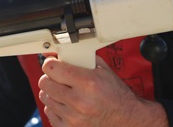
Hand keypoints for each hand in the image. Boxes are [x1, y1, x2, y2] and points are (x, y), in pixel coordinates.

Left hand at [38, 55, 167, 126]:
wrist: (128, 120)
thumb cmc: (116, 95)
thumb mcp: (103, 70)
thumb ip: (81, 58)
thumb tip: (58, 53)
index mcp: (88, 83)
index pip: (51, 68)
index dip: (50, 63)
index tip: (52, 63)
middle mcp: (79, 101)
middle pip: (44, 83)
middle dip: (50, 77)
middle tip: (58, 77)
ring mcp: (73, 118)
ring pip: (45, 97)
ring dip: (52, 92)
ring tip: (65, 91)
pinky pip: (49, 112)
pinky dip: (55, 107)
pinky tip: (66, 104)